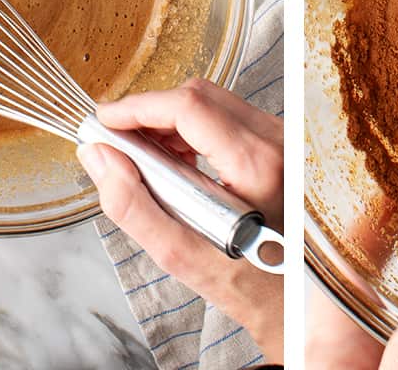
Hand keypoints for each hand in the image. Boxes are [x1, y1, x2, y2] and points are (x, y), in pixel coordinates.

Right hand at [77, 78, 283, 361]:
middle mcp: (278, 143)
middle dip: (151, 113)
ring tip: (147, 158)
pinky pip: (230, 116)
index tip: (105, 120)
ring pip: (214, 103)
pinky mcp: (283, 144)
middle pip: (200, 97)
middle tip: (119, 142)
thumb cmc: (251, 286)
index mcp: (257, 166)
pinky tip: (179, 162)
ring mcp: (285, 140)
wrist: (298, 300)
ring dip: (171, 121)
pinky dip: (195, 129)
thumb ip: (133, 206)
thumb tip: (98, 156)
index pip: (188, 107)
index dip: (139, 107)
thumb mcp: (182, 256)